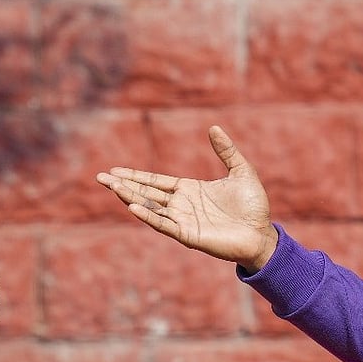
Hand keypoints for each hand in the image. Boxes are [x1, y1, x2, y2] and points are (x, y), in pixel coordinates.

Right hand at [96, 125, 276, 271]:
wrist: (262, 234)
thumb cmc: (253, 205)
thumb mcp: (241, 171)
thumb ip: (226, 150)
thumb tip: (214, 127)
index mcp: (189, 189)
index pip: (155, 182)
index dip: (135, 176)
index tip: (114, 170)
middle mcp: (181, 205)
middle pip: (146, 193)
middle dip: (123, 185)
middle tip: (100, 177)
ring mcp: (182, 220)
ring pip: (150, 207)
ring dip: (130, 197)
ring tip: (112, 187)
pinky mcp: (188, 234)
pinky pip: (163, 224)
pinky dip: (148, 215)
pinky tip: (133, 206)